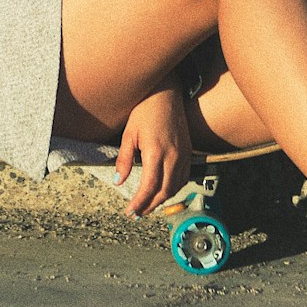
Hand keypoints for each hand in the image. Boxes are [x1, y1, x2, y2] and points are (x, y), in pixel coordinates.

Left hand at [115, 80, 191, 217]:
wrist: (166, 93)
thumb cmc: (144, 110)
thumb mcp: (129, 133)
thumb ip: (124, 159)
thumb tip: (118, 182)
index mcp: (156, 152)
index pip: (149, 187)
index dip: (139, 203)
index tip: (130, 211)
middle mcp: (173, 157)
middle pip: (164, 192)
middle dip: (150, 206)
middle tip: (137, 213)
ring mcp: (184, 155)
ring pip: (175, 187)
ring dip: (162, 200)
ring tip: (147, 206)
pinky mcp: (189, 152)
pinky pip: (184, 177)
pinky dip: (173, 189)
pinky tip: (163, 191)